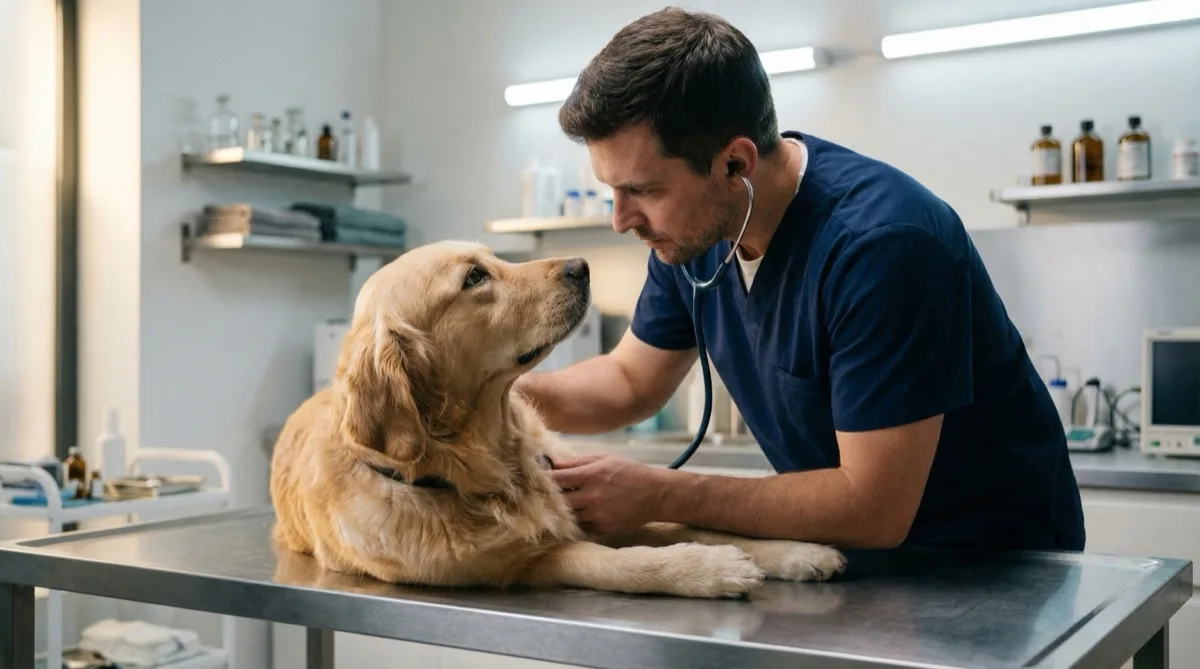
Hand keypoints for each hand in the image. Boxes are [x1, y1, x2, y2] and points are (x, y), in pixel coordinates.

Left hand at [550, 452, 666, 534]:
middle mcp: (592, 497)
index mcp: (591, 475)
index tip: (540, 477)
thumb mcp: (604, 459)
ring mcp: (597, 515)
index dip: (545, 478)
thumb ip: (577, 462)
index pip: (556, 478)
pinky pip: (582, 525)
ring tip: (567, 501)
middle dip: (551, 496)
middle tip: (547, 492)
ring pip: (568, 515)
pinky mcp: (603, 528)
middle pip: (558, 500)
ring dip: (565, 509)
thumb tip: (553, 463)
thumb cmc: (629, 472)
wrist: (655, 494)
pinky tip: (583, 510)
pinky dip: (579, 518)